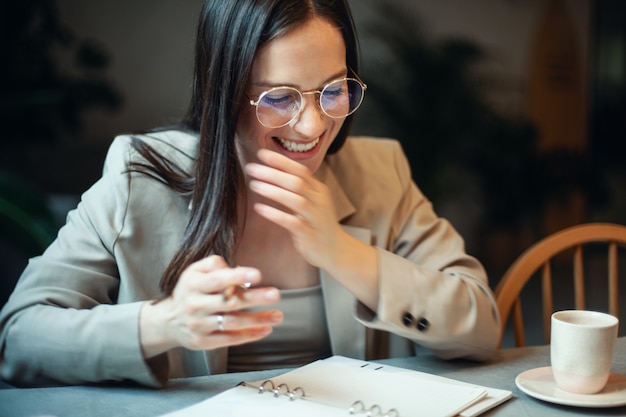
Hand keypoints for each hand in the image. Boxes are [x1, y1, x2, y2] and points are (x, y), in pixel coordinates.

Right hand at [140, 255, 281, 357]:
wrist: (167, 321)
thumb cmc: (189, 291)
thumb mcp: (194, 271)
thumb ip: (214, 264)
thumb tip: (236, 269)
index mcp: (194, 284)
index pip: (217, 279)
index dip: (237, 276)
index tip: (257, 274)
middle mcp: (196, 305)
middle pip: (229, 302)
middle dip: (254, 298)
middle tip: (276, 294)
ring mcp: (199, 325)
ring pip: (232, 323)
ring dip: (257, 320)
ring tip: (278, 315)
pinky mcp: (204, 342)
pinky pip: (230, 339)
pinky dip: (249, 335)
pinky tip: (265, 329)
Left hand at [245, 149, 343, 268]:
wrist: (336, 250)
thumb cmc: (318, 224)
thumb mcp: (313, 202)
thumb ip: (298, 188)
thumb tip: (273, 171)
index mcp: (319, 191)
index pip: (301, 170)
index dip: (281, 161)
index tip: (262, 153)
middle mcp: (319, 202)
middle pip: (297, 182)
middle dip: (273, 173)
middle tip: (252, 168)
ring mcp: (315, 218)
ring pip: (296, 200)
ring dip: (274, 191)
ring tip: (254, 185)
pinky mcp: (309, 235)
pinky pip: (292, 222)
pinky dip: (275, 214)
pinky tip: (260, 208)